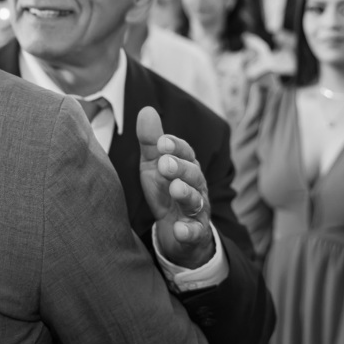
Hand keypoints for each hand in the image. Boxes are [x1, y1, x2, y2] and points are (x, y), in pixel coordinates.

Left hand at [137, 107, 214, 268]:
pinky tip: (179, 229)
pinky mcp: (195, 234)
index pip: (186, 153)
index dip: (176, 147)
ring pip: (196, 201)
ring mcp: (197, 211)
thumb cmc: (165, 193)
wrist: (176, 233)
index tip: (161, 142)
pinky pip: (194, 232)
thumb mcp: (154, 166)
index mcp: (187, 167)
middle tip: (165, 164)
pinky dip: (188, 231)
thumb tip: (147, 109)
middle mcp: (196, 187)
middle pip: (194, 175)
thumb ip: (151, 142)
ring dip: (187, 194)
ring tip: (175, 189)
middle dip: (181, 168)